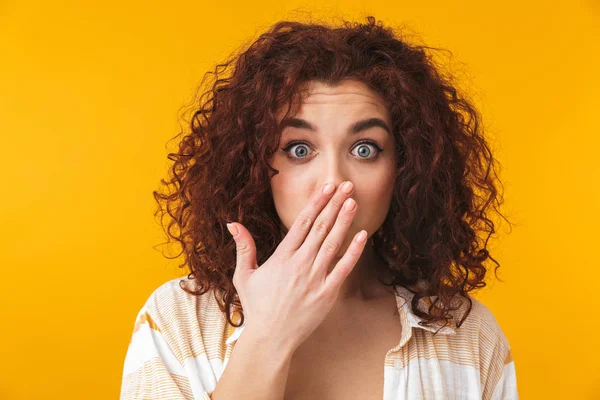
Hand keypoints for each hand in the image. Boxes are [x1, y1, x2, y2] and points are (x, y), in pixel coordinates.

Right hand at [227, 181, 367, 351]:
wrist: (270, 338)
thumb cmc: (257, 306)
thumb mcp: (244, 275)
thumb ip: (243, 247)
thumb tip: (232, 223)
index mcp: (282, 257)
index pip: (302, 223)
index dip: (316, 203)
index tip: (326, 187)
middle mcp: (300, 264)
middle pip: (321, 227)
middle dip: (334, 204)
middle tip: (346, 185)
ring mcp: (315, 278)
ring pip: (333, 243)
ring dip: (344, 221)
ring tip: (354, 202)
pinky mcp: (327, 293)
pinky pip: (343, 268)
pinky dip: (353, 251)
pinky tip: (362, 235)